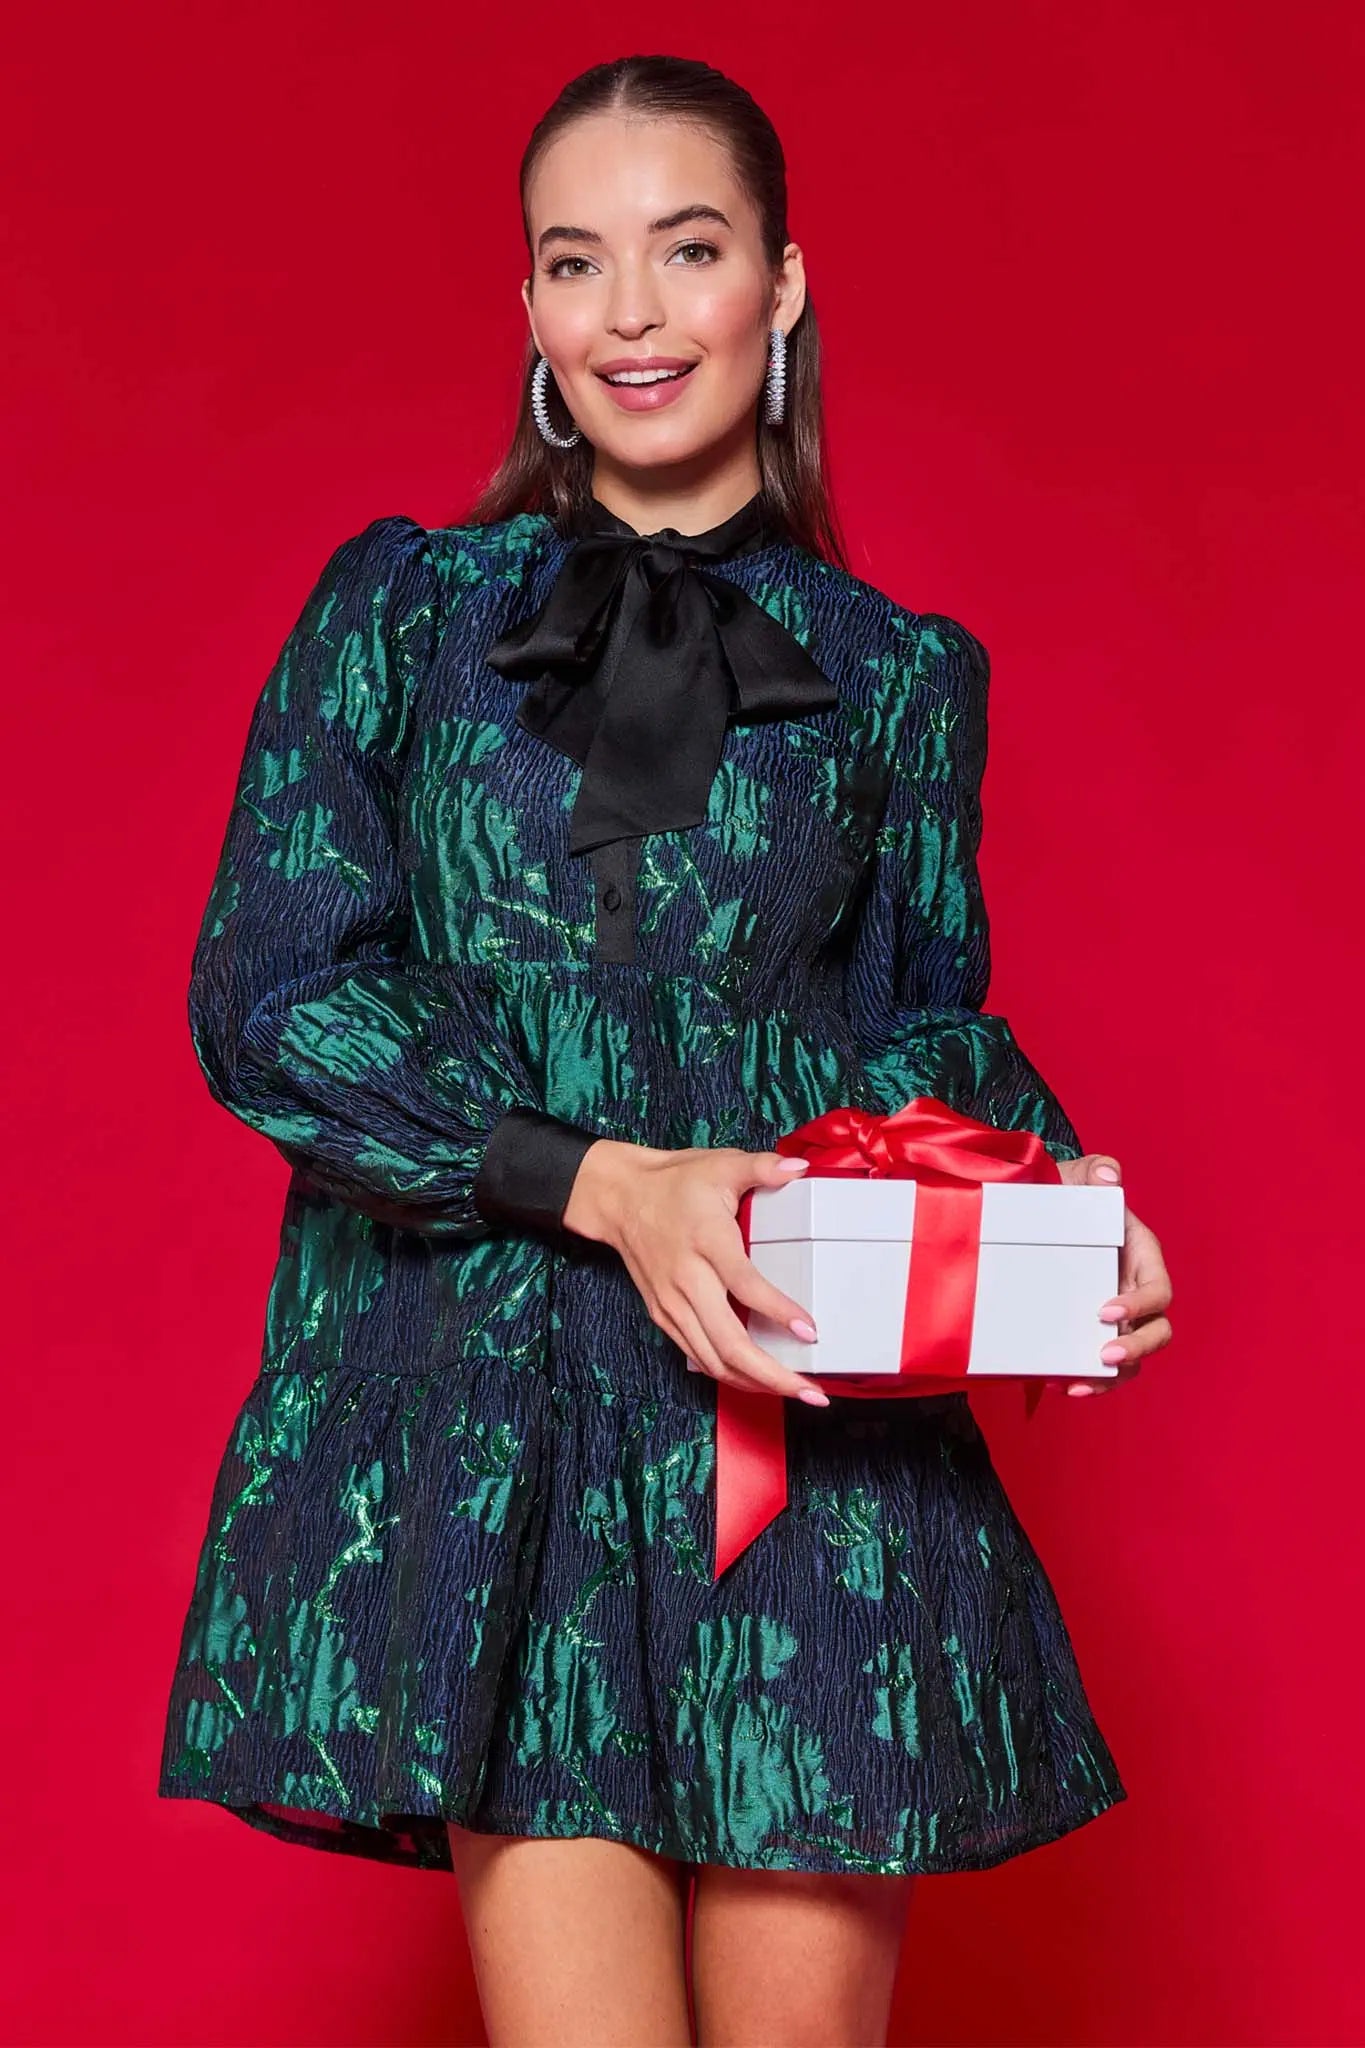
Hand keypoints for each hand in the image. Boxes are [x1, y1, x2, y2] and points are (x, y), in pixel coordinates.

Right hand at [563, 1141, 832, 1405]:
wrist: (618, 1197)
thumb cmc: (674, 1183)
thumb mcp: (720, 1164)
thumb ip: (763, 1167)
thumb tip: (800, 1169)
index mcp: (707, 1241)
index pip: (744, 1284)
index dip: (778, 1311)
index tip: (810, 1330)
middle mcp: (687, 1280)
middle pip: (729, 1343)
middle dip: (772, 1374)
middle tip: (811, 1391)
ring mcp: (672, 1303)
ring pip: (713, 1359)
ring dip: (754, 1382)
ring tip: (792, 1391)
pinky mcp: (663, 1315)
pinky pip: (697, 1355)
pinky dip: (728, 1373)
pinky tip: (755, 1378)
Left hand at [1053, 1151, 1172, 1396]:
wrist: (1036, 1216)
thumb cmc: (1065, 1196)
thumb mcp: (1076, 1178)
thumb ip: (1095, 1172)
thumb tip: (1109, 1177)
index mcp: (1142, 1258)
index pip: (1158, 1290)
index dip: (1141, 1306)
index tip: (1107, 1311)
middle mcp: (1135, 1291)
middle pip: (1156, 1332)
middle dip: (1137, 1349)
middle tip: (1104, 1356)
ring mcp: (1116, 1316)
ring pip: (1132, 1356)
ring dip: (1113, 1377)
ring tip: (1080, 1385)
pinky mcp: (1092, 1332)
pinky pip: (1100, 1365)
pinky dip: (1088, 1379)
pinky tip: (1062, 1384)